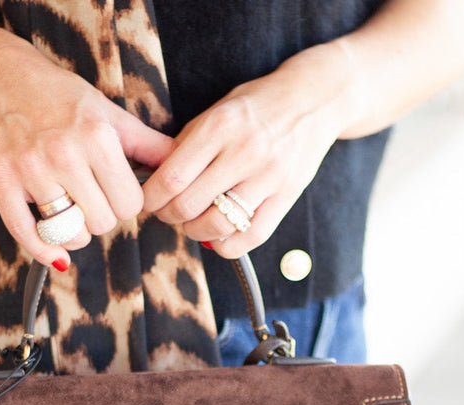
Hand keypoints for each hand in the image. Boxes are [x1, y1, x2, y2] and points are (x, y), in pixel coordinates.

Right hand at [0, 27, 173, 267]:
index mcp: (96, 137)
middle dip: (102, 217)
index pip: (129, 205)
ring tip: (73, 213)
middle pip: (102, 222)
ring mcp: (30, 168)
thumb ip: (149, 146)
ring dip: (76, 233)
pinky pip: (27, 234)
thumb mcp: (112, 116)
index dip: (126, 204)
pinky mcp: (2, 180)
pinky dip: (45, 251)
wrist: (5, 80)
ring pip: (69, 233)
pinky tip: (57, 254)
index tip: (115, 193)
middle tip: (91, 200)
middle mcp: (63, 152)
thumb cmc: (65, 101)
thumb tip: (185, 167)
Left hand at [141, 45, 349, 258]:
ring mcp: (269, 176)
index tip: (150, 201)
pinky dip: (228, 247)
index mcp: (219, 126)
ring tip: (193, 224)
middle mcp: (244, 151)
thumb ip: (188, 144)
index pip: (171, 178)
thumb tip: (156, 180)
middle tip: (169, 213)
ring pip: (218, 225)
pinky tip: (218, 240)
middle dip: (170, 217)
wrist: (313, 99)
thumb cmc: (257, 107)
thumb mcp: (217, 111)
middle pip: (189, 205)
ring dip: (195, 232)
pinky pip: (251, 236)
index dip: (152, 198)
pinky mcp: (287, 195)